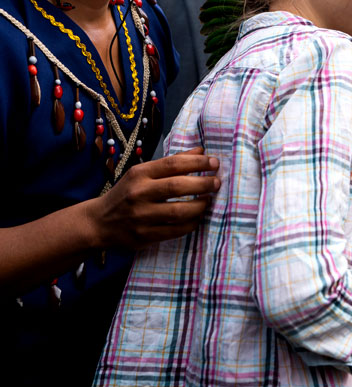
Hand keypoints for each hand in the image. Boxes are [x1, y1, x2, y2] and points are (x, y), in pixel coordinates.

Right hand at [88, 148, 219, 249]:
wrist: (98, 222)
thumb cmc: (127, 193)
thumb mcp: (142, 173)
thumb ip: (172, 163)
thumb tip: (201, 151)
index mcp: (139, 174)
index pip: (173, 164)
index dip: (198, 163)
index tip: (215, 163)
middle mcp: (139, 194)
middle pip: (177, 187)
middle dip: (203, 184)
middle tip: (216, 183)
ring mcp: (140, 216)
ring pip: (179, 211)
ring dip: (200, 206)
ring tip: (209, 200)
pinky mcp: (144, 236)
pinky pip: (175, 231)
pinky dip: (191, 223)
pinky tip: (197, 217)